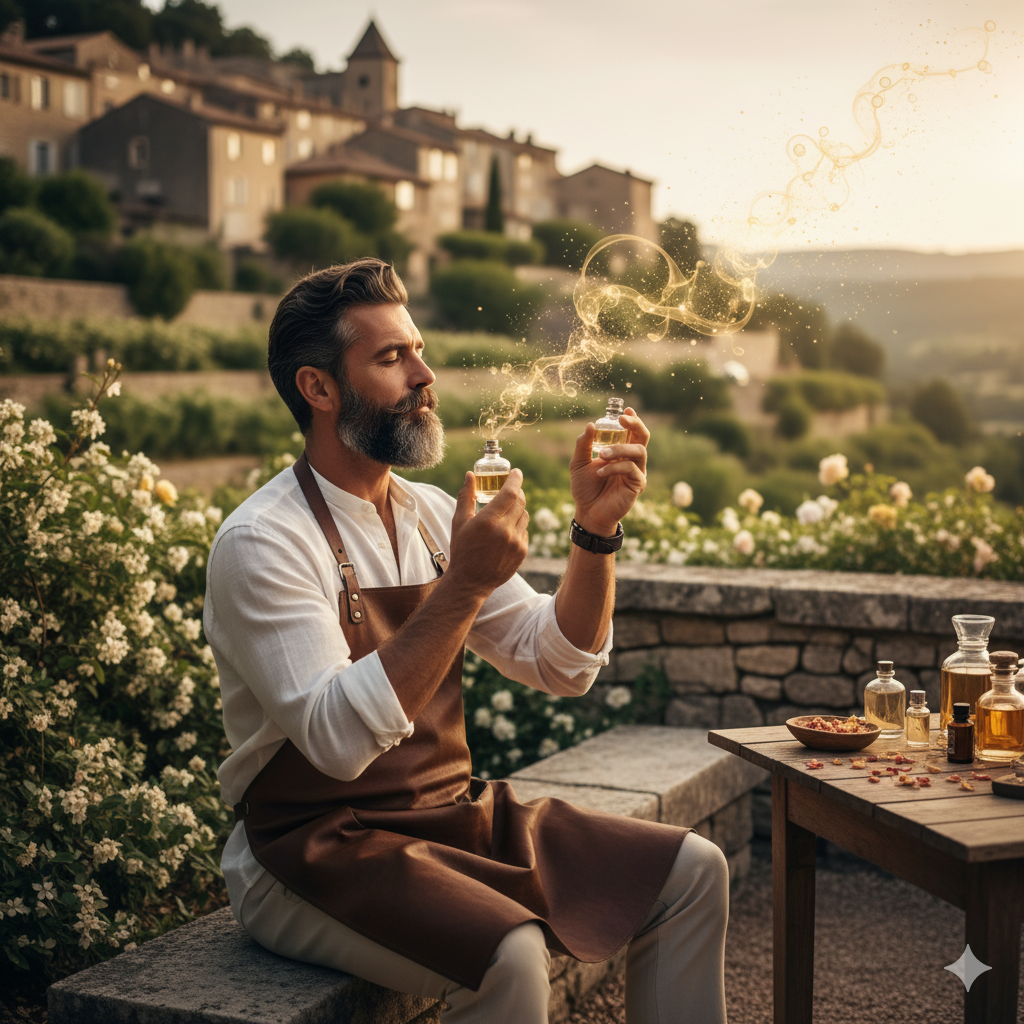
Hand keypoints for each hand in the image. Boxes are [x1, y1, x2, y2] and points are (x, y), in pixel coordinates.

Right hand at [447, 470, 529, 597]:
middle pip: (520, 502)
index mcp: (488, 521)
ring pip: (525, 515)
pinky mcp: (522, 552)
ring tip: (506, 511)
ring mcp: (516, 542)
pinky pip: (525, 531)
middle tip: (511, 489)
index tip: (516, 472)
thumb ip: (465, 496)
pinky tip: (506, 530)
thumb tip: (470, 475)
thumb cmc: (462, 550)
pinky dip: (518, 525)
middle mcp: (505, 531)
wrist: (470, 581)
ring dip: (518, 509)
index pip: (510, 493)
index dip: (515, 479)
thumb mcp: (459, 522)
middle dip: (517, 492)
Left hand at [570, 408, 647, 535]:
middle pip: (643, 436)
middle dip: (635, 424)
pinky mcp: (638, 484)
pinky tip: (600, 473)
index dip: (632, 419)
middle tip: (621, 419)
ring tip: (601, 454)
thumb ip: (583, 444)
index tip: (624, 409)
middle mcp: (632, 459)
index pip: (632, 431)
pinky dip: (614, 467)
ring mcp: (637, 471)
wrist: (587, 512)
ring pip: (638, 450)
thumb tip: (590, 424)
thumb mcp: (578, 463)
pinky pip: (631, 469)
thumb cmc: (585, 488)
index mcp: (620, 451)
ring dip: (619, 449)